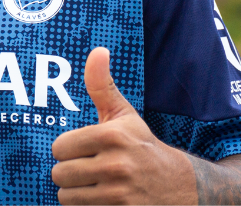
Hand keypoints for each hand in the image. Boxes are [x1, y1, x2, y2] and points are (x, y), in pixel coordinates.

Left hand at [50, 47, 195, 204]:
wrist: (181, 187)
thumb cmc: (142, 146)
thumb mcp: (124, 116)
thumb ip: (102, 86)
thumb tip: (97, 50)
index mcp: (112, 136)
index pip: (59, 148)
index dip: (68, 150)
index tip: (84, 150)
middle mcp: (116, 165)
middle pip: (60, 174)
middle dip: (70, 173)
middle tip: (89, 169)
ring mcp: (119, 194)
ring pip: (67, 197)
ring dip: (76, 193)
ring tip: (96, 185)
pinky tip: (104, 200)